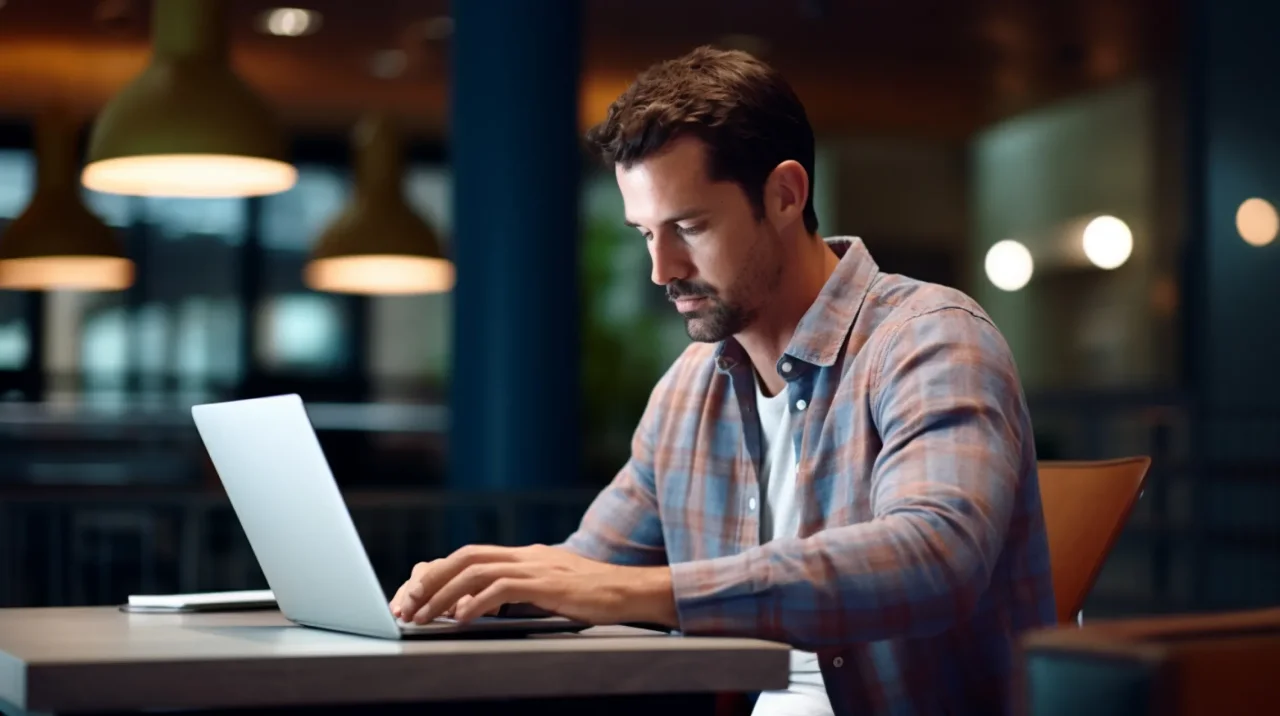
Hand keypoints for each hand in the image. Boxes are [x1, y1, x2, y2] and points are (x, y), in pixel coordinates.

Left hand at [388, 544, 676, 627]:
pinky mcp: (547, 583)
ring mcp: (536, 566)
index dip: (438, 573)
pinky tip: (463, 619)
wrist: (631, 591)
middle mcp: (526, 555)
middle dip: (431, 581)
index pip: (470, 556)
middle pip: (465, 557)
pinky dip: (477, 602)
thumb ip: (516, 592)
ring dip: (445, 594)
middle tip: (408, 606)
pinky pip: (503, 588)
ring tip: (425, 617)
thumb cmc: (594, 595)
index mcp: (524, 555)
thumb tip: (475, 605)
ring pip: (476, 570)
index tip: (415, 596)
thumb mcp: (549, 589)